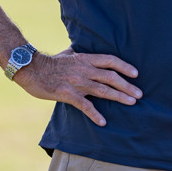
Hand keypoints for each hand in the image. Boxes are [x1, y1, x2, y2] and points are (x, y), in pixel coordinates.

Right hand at [15, 47, 142, 125]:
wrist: (31, 69)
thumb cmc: (50, 62)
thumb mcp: (68, 53)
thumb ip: (80, 52)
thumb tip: (84, 48)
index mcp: (86, 58)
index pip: (110, 60)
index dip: (124, 67)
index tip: (136, 74)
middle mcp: (84, 69)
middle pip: (111, 77)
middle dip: (127, 86)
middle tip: (140, 94)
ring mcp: (77, 82)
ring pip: (103, 90)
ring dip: (119, 97)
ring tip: (132, 103)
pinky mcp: (67, 94)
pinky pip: (85, 106)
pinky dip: (95, 114)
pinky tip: (103, 122)